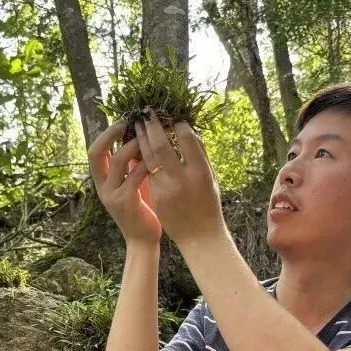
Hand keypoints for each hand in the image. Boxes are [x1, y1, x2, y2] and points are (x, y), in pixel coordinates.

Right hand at [88, 123, 162, 246]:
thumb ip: (132, 166)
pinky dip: (146, 163)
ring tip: (148, 137)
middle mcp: (102, 187)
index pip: (95, 151)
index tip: (124, 121)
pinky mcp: (126, 202)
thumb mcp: (134, 184)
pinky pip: (135, 175)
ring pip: (118, 160)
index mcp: (102, 181)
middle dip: (110, 134)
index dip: (106, 134)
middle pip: (96, 152)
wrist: (143, 241)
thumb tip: (139, 138)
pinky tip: (158, 158)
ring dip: (134, 145)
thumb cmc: (142, 211)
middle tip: (129, 123)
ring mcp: (112, 195)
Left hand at [134, 113, 225, 247]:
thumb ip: (200, 156)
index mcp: (201, 171)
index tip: (174, 119)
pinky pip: (147, 171)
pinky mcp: (156, 196)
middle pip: (161, 145)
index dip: (179, 126)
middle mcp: (182, 179)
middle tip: (147, 113)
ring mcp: (166, 188)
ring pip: (148, 158)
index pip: (187, 139)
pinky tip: (139, 147)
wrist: (200, 236)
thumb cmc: (209, 205)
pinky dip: (142, 157)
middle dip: (152, 126)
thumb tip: (189, 131)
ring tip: (139, 125)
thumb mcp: (211, 178)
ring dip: (142, 139)